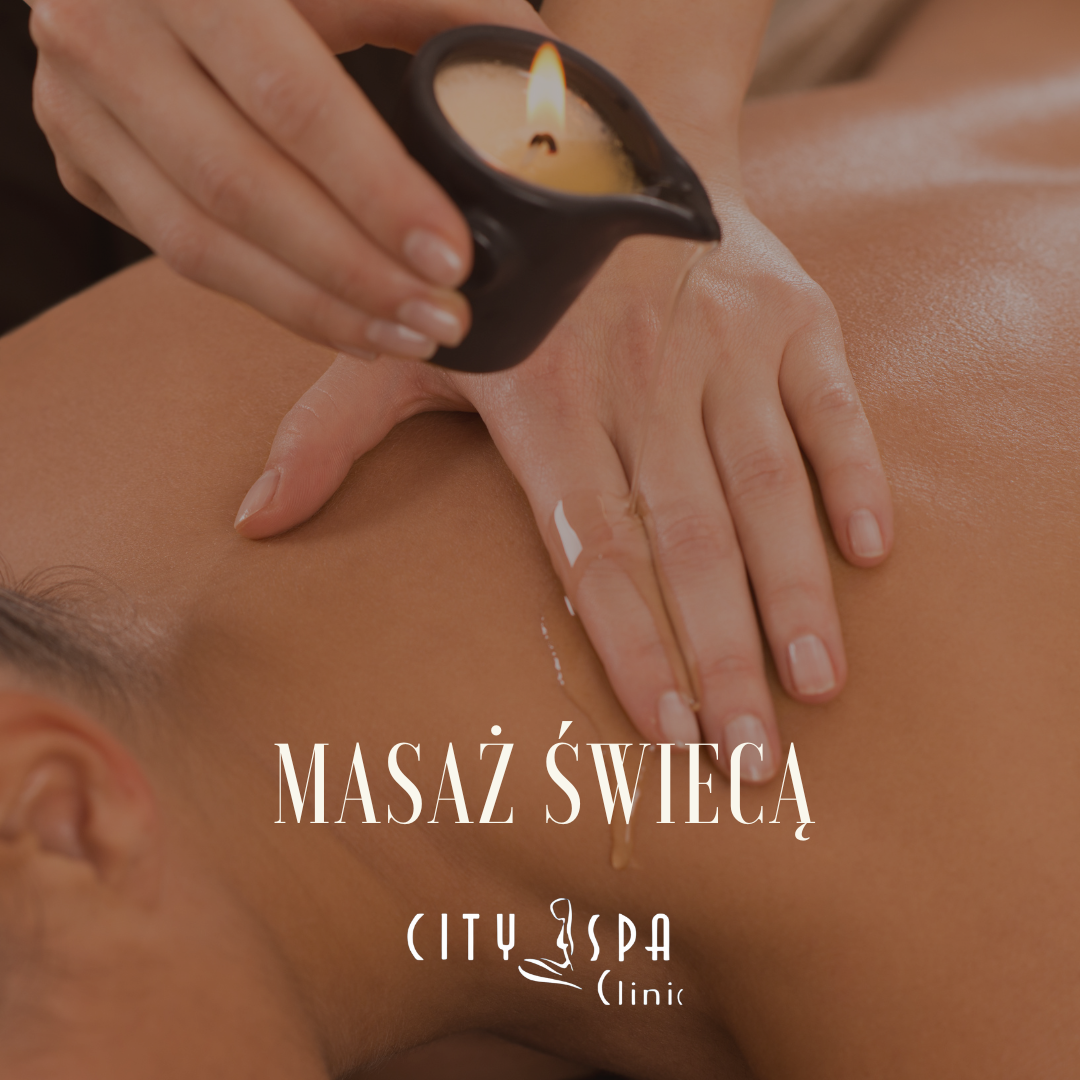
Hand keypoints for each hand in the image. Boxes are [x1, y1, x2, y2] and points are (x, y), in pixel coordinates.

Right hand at [25, 0, 545, 358]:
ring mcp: (76, 104)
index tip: (453, 257)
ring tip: (407, 335)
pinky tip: (347, 321)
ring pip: (198, 244)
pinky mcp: (81, 160)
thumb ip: (447, 7)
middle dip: (355, 272)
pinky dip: (273, 299)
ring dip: (315, 307)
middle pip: (239, 187)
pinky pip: (181, 256)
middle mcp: (105, 30)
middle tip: (444, 317)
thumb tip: (550, 94)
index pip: (290, 98)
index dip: (375, 189)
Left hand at [233, 193, 892, 781]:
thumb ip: (332, 431)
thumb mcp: (403, 343)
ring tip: (816, 688)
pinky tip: (872, 552)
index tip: (663, 736)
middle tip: (753, 764)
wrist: (597, 153)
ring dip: (795, 588)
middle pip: (687, 538)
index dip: (629, 643)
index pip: (592, 546)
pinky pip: (832, 403)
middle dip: (722, 657)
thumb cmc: (499, 280)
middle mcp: (641, 376)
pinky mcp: (792, 314)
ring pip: (766, 484)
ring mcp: (725, 341)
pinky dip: (856, 472)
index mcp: (545, 400)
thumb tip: (254, 523)